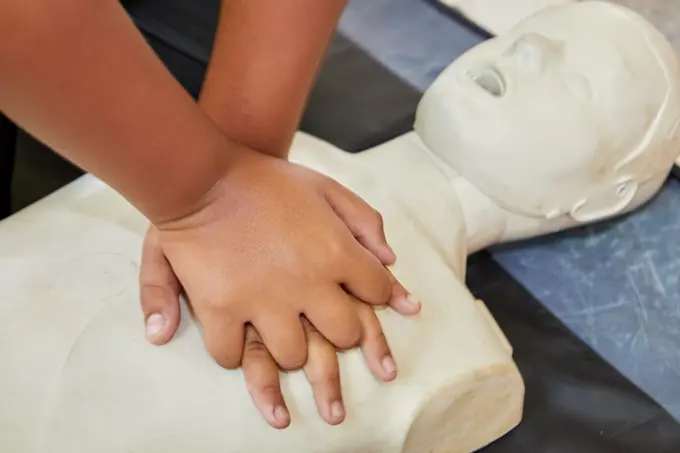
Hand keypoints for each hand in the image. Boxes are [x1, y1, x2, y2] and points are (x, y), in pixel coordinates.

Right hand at [148, 149, 419, 370]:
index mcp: (337, 251)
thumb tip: (390, 261)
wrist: (203, 177)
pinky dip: (234, 352)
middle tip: (321, 321)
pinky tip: (235, 338)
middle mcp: (307, 284)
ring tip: (278, 333)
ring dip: (289, 348)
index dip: (374, 294)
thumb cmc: (266, 181)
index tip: (360, 294)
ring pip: (292, 355)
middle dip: (339, 331)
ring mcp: (263, 301)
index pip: (378, 291)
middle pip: (345, 335)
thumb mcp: (326, 187)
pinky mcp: (220, 309)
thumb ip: (365, 222)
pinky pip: (231, 354)